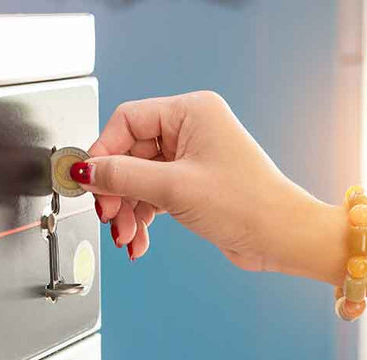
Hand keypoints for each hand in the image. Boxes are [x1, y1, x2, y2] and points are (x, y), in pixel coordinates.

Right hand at [73, 91, 327, 270]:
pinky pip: (152, 196)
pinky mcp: (191, 184)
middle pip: (129, 154)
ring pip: (138, 179)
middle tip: (107, 215)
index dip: (103, 152)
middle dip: (116, 191)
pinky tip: (138, 241)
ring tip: (125, 236)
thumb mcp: (173, 188)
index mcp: (191, 111)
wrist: (280, 238)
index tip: (88, 180)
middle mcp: (190, 129)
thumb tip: (85, 171)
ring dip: (127, 211)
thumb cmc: (247, 204)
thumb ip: (122, 176)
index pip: (126, 121)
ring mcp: (190, 158)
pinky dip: (141, 219)